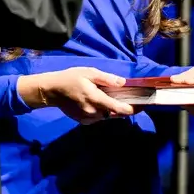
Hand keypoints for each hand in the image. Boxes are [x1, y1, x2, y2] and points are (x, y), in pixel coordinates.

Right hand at [18, 67, 134, 124]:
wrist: (51, 91)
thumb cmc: (71, 78)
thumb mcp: (89, 73)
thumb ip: (107, 79)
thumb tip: (123, 83)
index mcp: (96, 99)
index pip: (119, 109)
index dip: (132, 109)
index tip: (142, 106)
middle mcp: (93, 112)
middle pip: (115, 113)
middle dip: (123, 107)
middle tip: (129, 98)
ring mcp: (87, 119)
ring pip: (107, 116)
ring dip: (112, 109)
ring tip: (112, 98)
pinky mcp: (83, 121)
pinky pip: (98, 118)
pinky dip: (102, 111)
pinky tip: (99, 102)